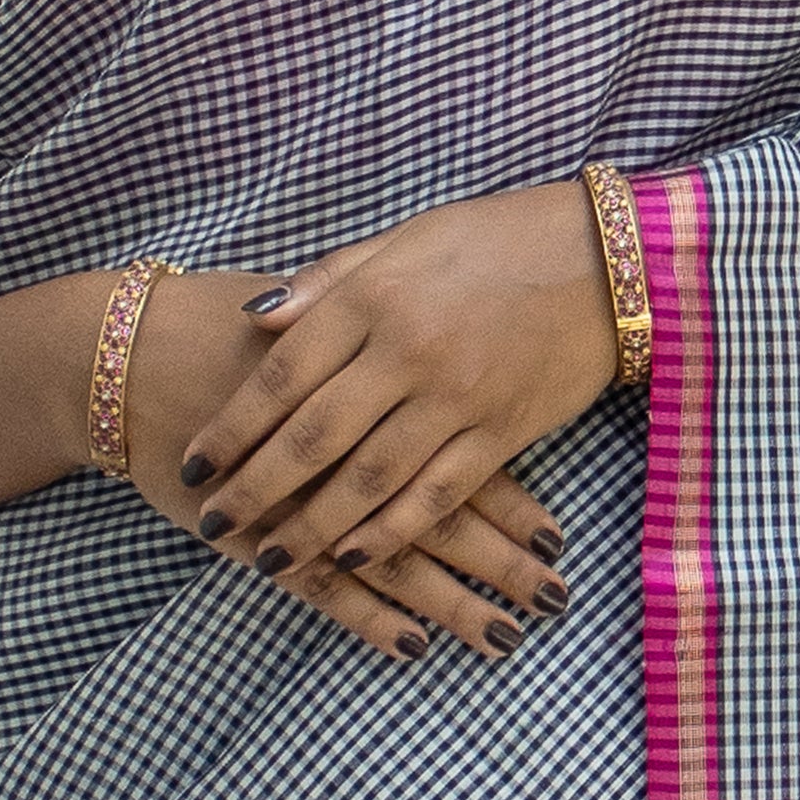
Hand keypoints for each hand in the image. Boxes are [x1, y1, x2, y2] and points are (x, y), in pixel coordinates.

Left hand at [173, 183, 614, 632]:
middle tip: (213, 522)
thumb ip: (329, 282)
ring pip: (367, 478)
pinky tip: (353, 558)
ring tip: (268, 557)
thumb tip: (256, 318)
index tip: (195, 461)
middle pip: (312, 436)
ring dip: (313, 526)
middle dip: (256, 488)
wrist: (603, 258)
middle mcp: (407, 352)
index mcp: (374, 299)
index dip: (233, 426)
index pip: (282, 375)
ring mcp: (455, 398)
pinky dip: (390, 532)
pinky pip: (435, 495)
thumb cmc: (496, 242)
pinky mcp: (500, 433)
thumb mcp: (404, 241)